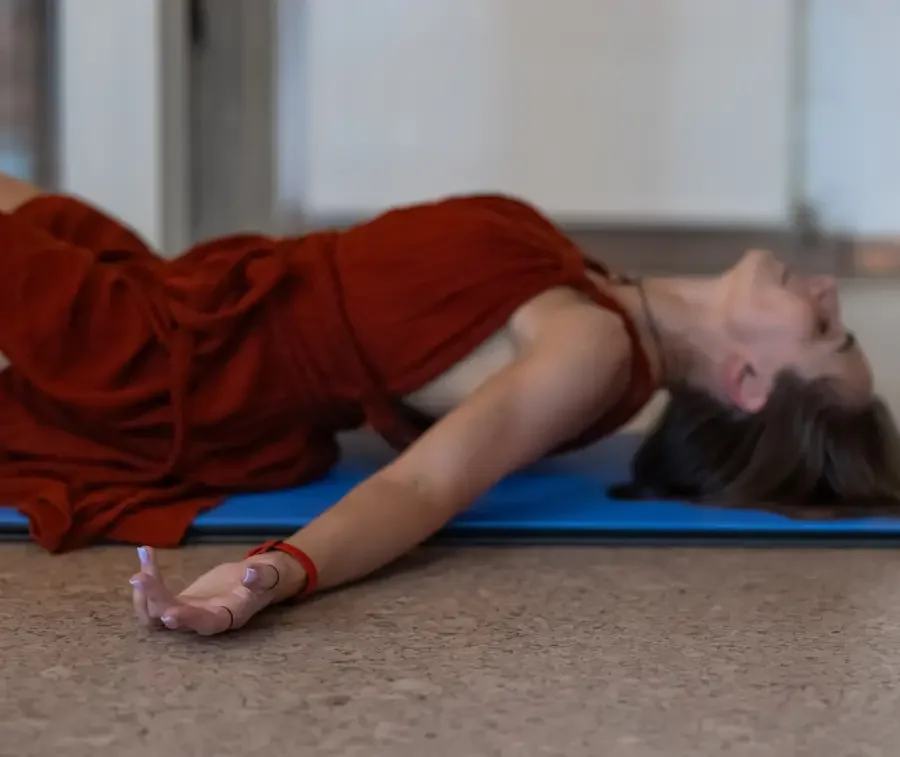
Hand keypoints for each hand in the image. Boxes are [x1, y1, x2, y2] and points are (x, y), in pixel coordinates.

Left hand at [130, 546, 306, 634]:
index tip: (169, 613)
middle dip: (154, 599)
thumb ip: (262, 577)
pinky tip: (146, 554)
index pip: (205, 623)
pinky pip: (156, 597)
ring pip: (156, 612)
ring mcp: (189, 612)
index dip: (187, 620)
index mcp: (228, 617)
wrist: (259, 577)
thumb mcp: (271, 575)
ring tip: (144, 558)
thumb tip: (250, 574)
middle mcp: (204, 620)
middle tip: (141, 575)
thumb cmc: (269, 578)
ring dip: (145, 591)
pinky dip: (148, 580)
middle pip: (172, 618)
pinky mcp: (181, 601)